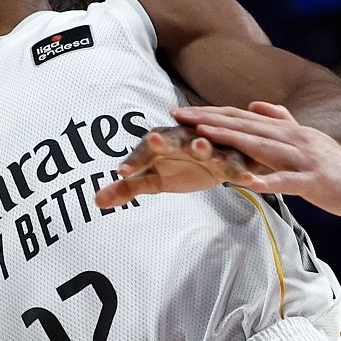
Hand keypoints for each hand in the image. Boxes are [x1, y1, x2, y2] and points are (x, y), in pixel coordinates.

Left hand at [93, 124, 260, 207]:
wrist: (216, 161)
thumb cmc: (180, 166)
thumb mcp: (154, 180)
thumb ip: (127, 189)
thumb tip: (97, 201)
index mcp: (162, 142)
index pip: (144, 151)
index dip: (134, 160)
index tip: (122, 172)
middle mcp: (183, 140)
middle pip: (173, 139)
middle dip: (165, 140)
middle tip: (154, 139)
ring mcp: (208, 148)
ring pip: (206, 146)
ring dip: (203, 146)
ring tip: (201, 146)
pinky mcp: (229, 160)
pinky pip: (234, 166)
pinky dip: (239, 172)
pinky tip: (244, 180)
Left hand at [163, 102, 340, 217]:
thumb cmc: (338, 166)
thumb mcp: (307, 139)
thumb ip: (282, 121)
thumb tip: (255, 104)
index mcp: (288, 130)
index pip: (241, 117)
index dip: (210, 112)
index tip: (180, 111)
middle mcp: (293, 138)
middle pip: (244, 126)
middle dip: (208, 120)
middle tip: (176, 116)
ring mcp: (303, 159)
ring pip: (260, 147)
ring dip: (230, 140)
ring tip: (201, 136)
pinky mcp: (314, 182)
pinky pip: (286, 181)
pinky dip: (265, 181)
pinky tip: (244, 182)